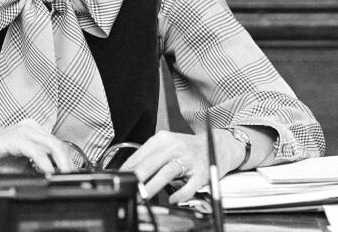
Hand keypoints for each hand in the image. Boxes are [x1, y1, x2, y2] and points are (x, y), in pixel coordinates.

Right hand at [0, 119, 74, 174]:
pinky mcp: (11, 138)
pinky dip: (43, 162)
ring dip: (60, 162)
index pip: (58, 146)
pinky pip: (33, 149)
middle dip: (68, 163)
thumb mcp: (20, 170)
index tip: (74, 177)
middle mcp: (30, 130)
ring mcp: (21, 132)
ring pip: (49, 144)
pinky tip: (48, 172)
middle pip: (58, 144)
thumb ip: (38, 171)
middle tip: (73, 179)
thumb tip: (57, 181)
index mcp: (33, 135)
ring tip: (64, 177)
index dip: (68, 162)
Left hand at [120, 129, 244, 203]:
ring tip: (144, 195)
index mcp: (164, 139)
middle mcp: (176, 147)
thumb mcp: (167, 143)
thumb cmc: (187, 147)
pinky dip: (180, 194)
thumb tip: (129, 170)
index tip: (121, 178)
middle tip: (130, 187)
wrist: (215, 144)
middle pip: (152, 162)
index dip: (129, 167)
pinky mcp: (201, 172)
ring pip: (167, 173)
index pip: (141, 154)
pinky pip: (189, 186)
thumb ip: (150, 154)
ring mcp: (189, 159)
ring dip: (153, 186)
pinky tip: (173, 199)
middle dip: (138, 177)